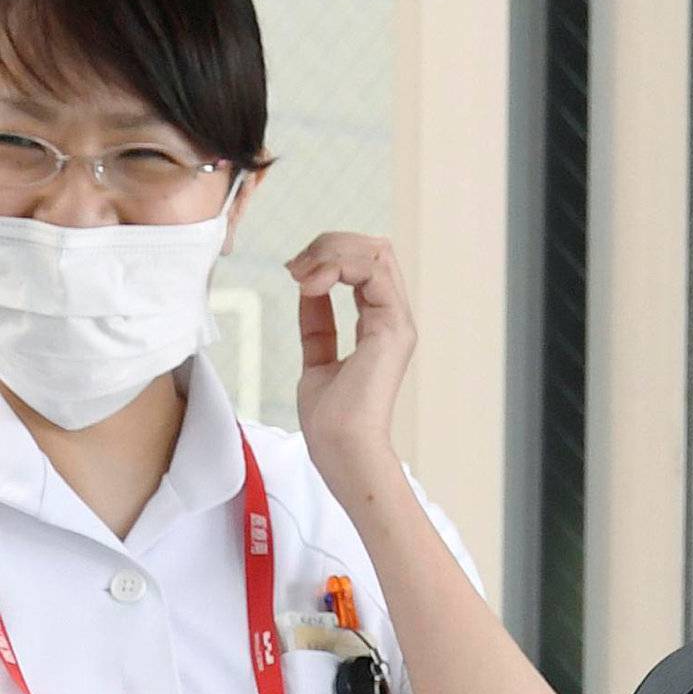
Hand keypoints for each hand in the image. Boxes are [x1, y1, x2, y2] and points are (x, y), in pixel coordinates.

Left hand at [288, 233, 416, 494]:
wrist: (341, 448)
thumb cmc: (330, 421)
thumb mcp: (316, 358)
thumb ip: (318, 323)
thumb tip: (308, 285)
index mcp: (379, 327)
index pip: (363, 266)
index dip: (326, 257)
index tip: (293, 273)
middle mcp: (393, 319)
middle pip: (372, 250)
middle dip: (328, 245)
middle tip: (294, 267)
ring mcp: (397, 322)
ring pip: (374, 251)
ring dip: (330, 251)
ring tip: (301, 273)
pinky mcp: (393, 327)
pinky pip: (372, 268)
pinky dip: (337, 264)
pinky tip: (311, 282)